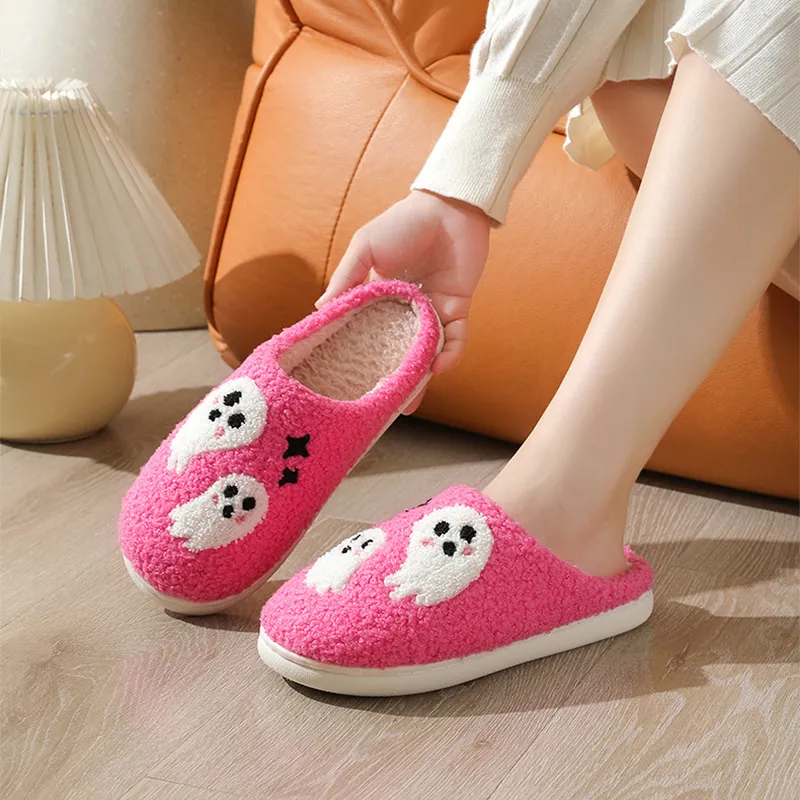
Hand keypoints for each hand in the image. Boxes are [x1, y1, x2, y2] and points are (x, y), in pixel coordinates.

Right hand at [317, 191, 490, 409]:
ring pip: (427, 352)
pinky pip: (455, 338)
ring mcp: (433, 310)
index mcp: (380, 297)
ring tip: (409, 403)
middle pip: (398, 351)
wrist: (449, 206)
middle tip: (381, 408)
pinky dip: (449, 354)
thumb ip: (346, 280)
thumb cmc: (402, 222)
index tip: (350, 380)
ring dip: (420, 377)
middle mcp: (406, 309)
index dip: (362, 356)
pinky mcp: (458, 307)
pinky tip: (437, 367)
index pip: (369, 333)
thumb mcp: (365, 248)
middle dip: (392, 379)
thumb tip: (319, 310)